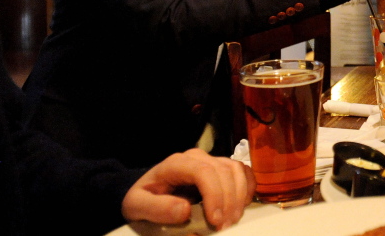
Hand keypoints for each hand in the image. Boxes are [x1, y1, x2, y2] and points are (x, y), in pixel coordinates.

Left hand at [121, 149, 253, 230]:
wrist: (148, 192)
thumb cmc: (143, 198)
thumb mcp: (137, 206)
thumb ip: (156, 208)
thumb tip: (185, 210)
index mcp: (177, 163)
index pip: (204, 171)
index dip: (215, 195)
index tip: (215, 221)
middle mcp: (197, 157)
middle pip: (224, 171)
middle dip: (229, 201)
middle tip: (224, 228)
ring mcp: (212, 160)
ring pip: (236, 170)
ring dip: (240, 197)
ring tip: (232, 220)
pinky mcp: (222, 168)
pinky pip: (243, 172)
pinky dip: (247, 188)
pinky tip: (241, 206)